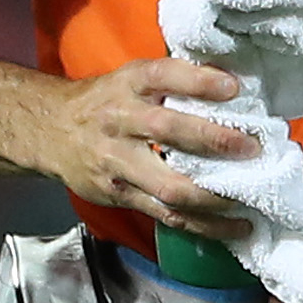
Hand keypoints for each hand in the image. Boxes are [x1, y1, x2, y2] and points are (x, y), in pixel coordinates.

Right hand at [35, 58, 258, 239]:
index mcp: (129, 85)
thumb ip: (176, 79)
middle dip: (213, 140)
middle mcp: (120, 121)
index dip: (198, 81)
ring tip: (250, 196)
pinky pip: (165, 214)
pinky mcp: (119, 194)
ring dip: (213, 195)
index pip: (163, 76)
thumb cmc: (107, 101)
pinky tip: (232, 226)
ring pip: (168, 184)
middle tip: (252, 148)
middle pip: (167, 131)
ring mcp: (117, 163)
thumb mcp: (134, 77)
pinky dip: (203, 224)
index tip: (233, 88)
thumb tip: (237, 83)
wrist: (50, 130)